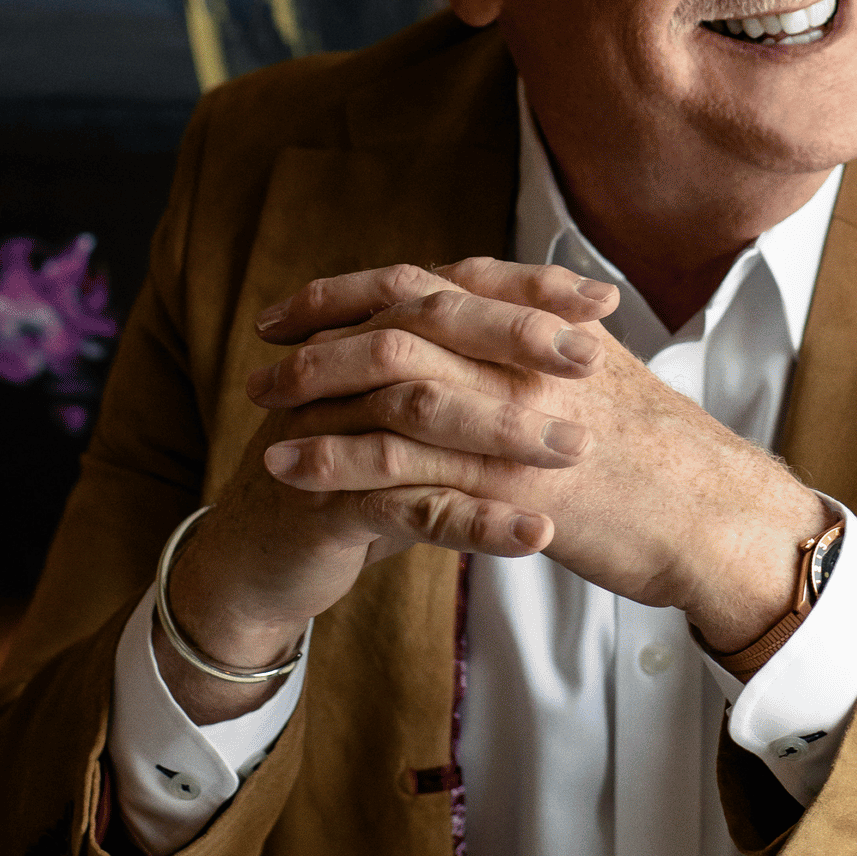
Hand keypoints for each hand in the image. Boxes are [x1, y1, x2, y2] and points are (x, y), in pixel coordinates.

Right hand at [160, 259, 615, 722]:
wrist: (254, 564)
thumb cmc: (347, 480)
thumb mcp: (402, 420)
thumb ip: (459, 374)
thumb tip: (555, 339)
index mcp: (368, 335)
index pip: (453, 290)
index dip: (526, 290)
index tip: (602, 300)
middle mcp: (343, 368)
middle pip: (433, 329)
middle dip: (517, 339)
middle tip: (592, 357)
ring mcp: (327, 431)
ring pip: (421, 415)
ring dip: (503, 431)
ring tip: (576, 448)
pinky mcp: (324, 503)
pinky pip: (408, 506)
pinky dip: (475, 522)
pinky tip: (534, 534)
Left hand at [251, 257, 825, 669]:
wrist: (716, 518)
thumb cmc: (667, 461)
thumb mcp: (607, 381)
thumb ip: (547, 349)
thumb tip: (503, 330)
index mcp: (544, 323)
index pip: (434, 281)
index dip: (359, 287)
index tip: (303, 302)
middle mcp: (524, 352)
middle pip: (401, 314)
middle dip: (322, 326)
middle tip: (264, 345)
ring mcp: (514, 411)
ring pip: (390, 379)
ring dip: (314, 388)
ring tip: (258, 406)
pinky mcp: (504, 477)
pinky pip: (400, 460)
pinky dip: (334, 459)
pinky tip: (288, 470)